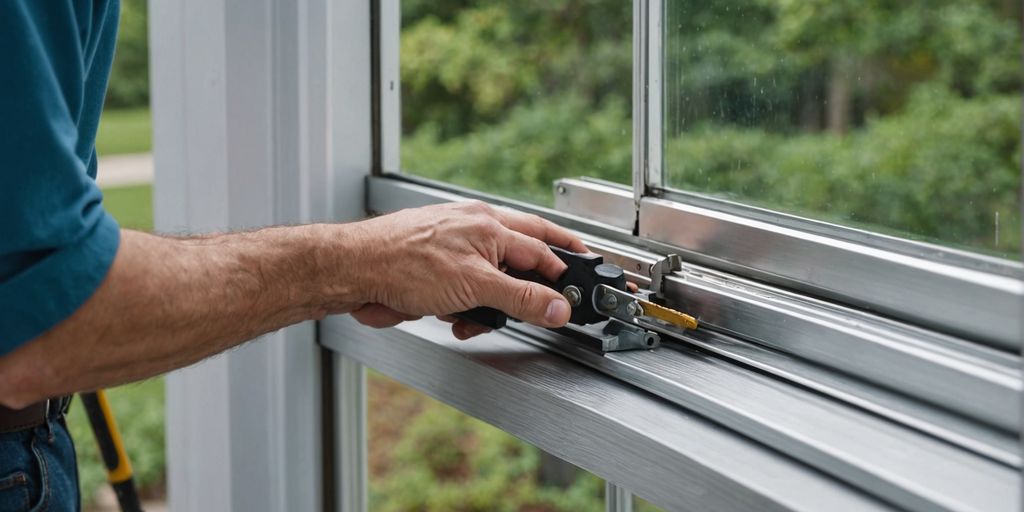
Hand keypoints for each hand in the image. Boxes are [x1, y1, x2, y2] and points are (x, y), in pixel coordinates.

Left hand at [346, 201, 587, 336]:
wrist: (353, 271)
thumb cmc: (403, 263)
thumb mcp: (475, 286)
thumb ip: (522, 299)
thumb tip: (558, 307)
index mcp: (490, 225)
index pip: (542, 247)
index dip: (564, 270)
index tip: (579, 290)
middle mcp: (473, 228)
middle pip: (522, 251)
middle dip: (537, 278)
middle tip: (565, 283)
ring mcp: (452, 245)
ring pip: (489, 275)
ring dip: (488, 304)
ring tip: (472, 320)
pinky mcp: (433, 265)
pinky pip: (462, 286)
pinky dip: (461, 306)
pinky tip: (448, 317)